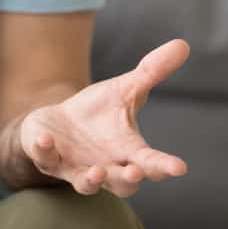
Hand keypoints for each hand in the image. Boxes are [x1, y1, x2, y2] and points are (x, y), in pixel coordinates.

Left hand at [19, 39, 190, 197]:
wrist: (58, 123)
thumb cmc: (97, 112)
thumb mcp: (124, 89)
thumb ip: (150, 72)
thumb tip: (182, 44)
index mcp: (128, 151)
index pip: (152, 163)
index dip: (164, 165)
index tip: (179, 167)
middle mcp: (106, 167)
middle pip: (123, 184)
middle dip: (129, 179)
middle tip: (136, 172)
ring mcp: (76, 168)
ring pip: (86, 184)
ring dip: (92, 180)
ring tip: (97, 173)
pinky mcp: (49, 161)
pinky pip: (46, 161)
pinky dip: (45, 152)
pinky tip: (46, 139)